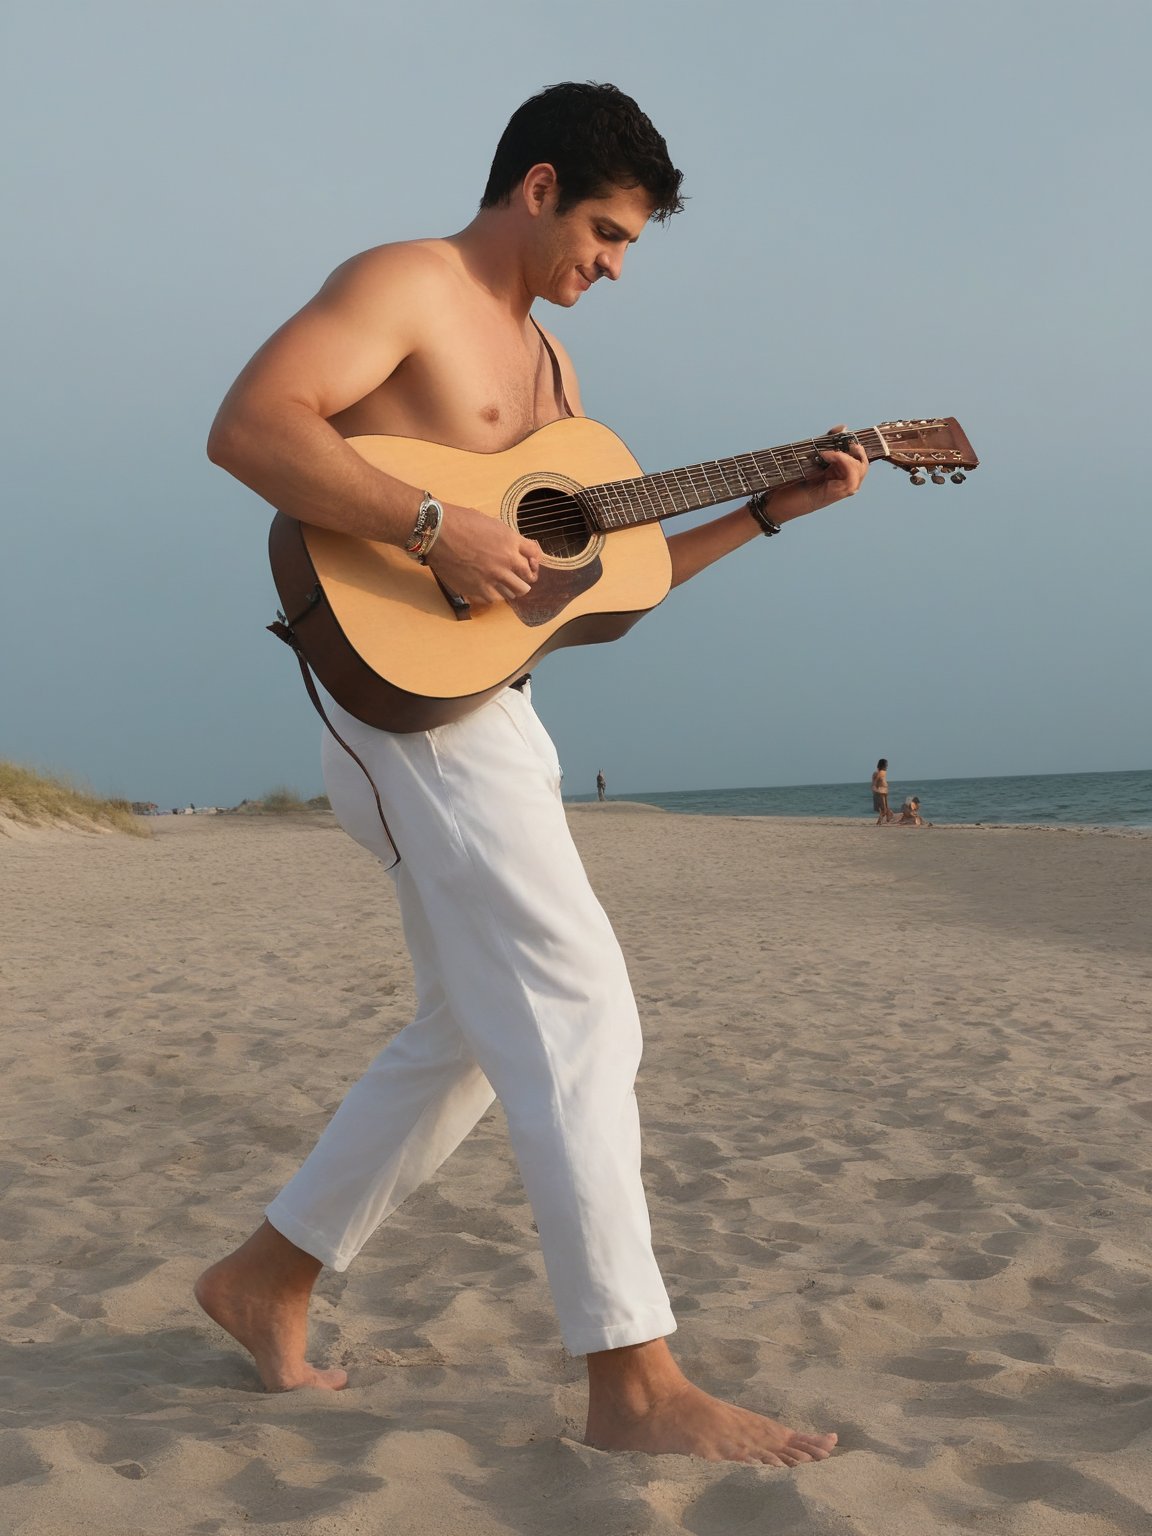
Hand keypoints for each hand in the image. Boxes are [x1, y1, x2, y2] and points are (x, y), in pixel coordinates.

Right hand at [426, 503, 541, 605]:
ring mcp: (492, 578)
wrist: (438, 532)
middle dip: (524, 578)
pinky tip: (485, 587)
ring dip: (509, 588)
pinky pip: (493, 599)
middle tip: (515, 577)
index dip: (533, 561)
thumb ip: (507, 539)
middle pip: (528, 580)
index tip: (527, 563)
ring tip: (500, 583)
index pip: (535, 556)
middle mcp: (506, 562)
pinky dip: (491, 594)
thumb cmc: (461, 522)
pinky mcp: (477, 589)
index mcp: (511, 542)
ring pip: (514, 593)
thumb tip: (515, 549)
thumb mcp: (491, 524)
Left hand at [769, 424, 868, 524]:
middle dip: (857, 452)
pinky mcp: (833, 495)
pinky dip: (842, 464)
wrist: (774, 503)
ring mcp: (838, 490)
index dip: (857, 448)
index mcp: (836, 474)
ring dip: (847, 458)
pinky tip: (826, 456)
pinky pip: (850, 480)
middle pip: (863, 467)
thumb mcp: (808, 457)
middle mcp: (840, 482)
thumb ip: (825, 442)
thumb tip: (843, 427)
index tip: (847, 437)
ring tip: (828, 452)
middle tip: (845, 444)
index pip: (858, 460)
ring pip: (860, 473)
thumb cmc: (788, 482)